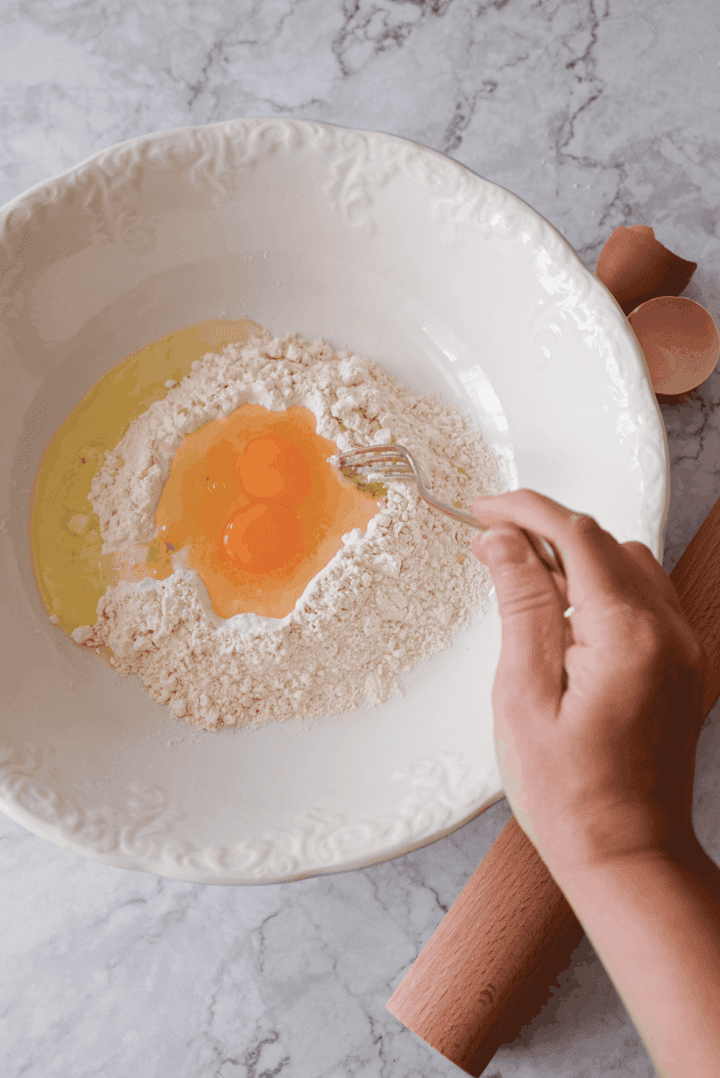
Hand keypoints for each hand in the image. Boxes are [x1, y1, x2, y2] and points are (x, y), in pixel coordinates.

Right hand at [470, 489, 706, 876]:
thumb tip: (503, 542)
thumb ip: (520, 605)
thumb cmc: (571, 795)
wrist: (627, 855)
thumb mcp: (523, 695)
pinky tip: (561, 615)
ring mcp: (682, 648)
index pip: (576, 535)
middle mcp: (668, 631)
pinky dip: (599, 586)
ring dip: (573, 558)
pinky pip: (642, 597)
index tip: (482, 509)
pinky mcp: (680, 664)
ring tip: (521, 582)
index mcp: (628, 634)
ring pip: (626, 563)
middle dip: (543, 532)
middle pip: (603, 543)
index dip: (524, 511)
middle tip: (489, 547)